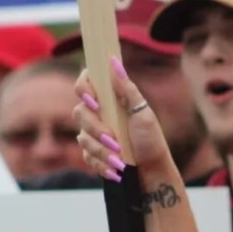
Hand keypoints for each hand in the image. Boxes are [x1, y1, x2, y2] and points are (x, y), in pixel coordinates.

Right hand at [74, 56, 174, 180]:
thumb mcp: (143, 112)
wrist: (153, 170)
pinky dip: (102, 165)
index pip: (84, 85)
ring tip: (120, 161)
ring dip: (101, 151)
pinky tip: (115, 171)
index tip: (95, 102)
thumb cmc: (151, 139)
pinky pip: (87, 158)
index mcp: (109, 100)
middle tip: (114, 141)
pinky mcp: (92, 154)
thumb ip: (127, 88)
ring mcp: (92, 134)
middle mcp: (97, 114)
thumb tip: (113, 60)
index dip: (84, 89)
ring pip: (83, 138)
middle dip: (96, 129)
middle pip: (79, 113)